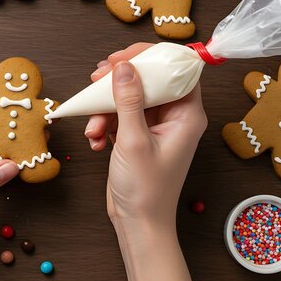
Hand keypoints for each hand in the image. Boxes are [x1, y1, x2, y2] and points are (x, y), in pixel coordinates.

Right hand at [86, 43, 206, 280]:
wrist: (138, 223)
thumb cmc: (146, 189)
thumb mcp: (134, 141)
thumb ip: (129, 101)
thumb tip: (124, 67)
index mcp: (187, 114)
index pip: (177, 69)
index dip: (151, 57)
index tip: (123, 57)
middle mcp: (174, 117)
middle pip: (148, 80)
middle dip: (118, 82)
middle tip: (97, 79)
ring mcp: (155, 126)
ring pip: (128, 98)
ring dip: (105, 109)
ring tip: (94, 128)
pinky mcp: (137, 136)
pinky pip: (119, 116)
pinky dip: (104, 125)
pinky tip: (96, 142)